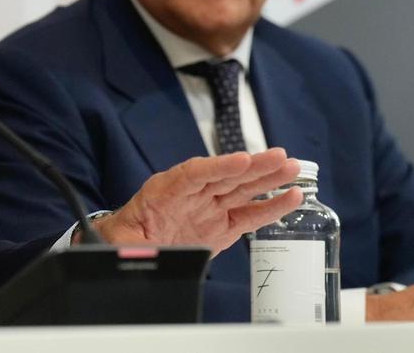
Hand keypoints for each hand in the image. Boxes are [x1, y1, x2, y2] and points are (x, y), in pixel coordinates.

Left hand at [92, 148, 301, 254]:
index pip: (194, 174)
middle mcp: (192, 194)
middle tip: (279, 156)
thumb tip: (141, 257)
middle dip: (253, 166)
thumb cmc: (124, 237)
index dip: (218, 167)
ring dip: (268, 178)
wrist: (128, 245)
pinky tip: (292, 196)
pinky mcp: (223, 225)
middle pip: (225, 176)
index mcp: (164, 191)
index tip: (241, 160)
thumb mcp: (121, 242)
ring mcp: (210, 208)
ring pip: (242, 190)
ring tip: (292, 168)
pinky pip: (249, 214)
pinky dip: (270, 206)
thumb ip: (132, 248)